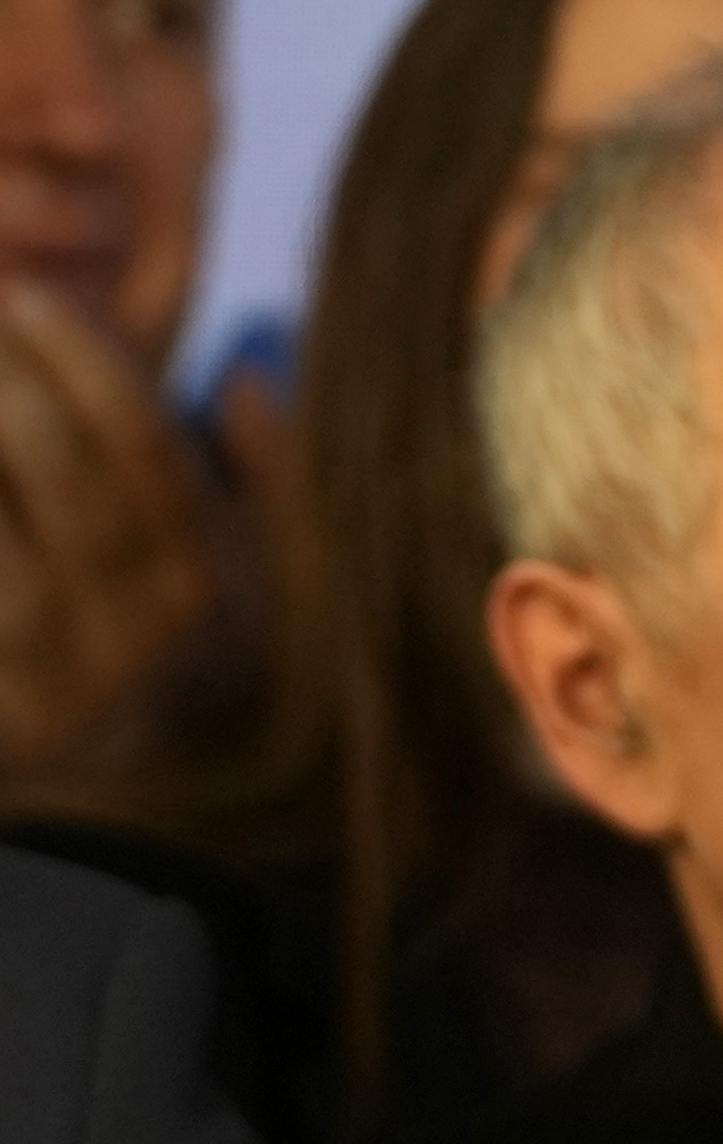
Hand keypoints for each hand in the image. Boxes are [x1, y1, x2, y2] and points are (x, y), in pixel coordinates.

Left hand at [0, 276, 236, 783]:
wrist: (149, 846)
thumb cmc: (218, 690)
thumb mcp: (274, 594)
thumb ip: (270, 481)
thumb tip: (238, 378)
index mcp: (206, 582)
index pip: (142, 444)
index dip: (83, 360)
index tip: (32, 297)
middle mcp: (126, 623)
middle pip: (51, 470)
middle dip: (0, 378)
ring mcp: (43, 669)